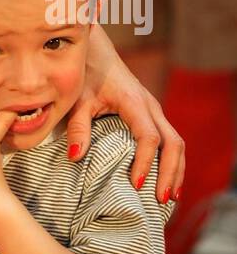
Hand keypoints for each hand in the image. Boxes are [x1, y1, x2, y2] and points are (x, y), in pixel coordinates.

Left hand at [65, 24, 185, 201]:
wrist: (96, 53)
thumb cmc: (87, 75)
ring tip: (169, 198)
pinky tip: (166, 181)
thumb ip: (78, 126)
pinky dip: (172, 162)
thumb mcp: (79, 99)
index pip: (149, 136)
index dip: (145, 161)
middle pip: (173, 143)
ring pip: (177, 143)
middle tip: (161, 200)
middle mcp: (151, 107)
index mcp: (134, 102)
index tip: (137, 184)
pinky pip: (170, 141)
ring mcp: (154, 111)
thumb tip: (75, 156)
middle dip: (170, 172)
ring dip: (176, 170)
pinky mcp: (152, 116)